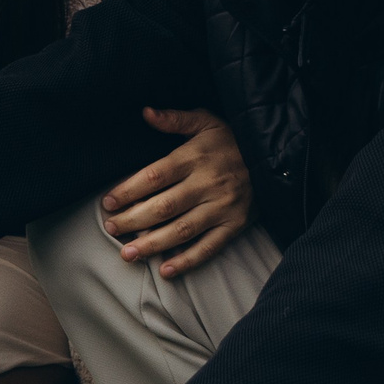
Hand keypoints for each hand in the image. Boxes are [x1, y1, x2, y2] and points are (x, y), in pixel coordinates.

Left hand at [98, 106, 253, 277]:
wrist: (276, 158)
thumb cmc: (232, 140)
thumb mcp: (206, 122)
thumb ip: (175, 119)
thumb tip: (146, 113)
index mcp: (195, 157)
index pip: (155, 176)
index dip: (129, 190)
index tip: (108, 202)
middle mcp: (208, 183)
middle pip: (164, 206)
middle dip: (133, 220)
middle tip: (111, 228)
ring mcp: (222, 207)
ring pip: (182, 230)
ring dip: (152, 244)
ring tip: (128, 254)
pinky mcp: (234, 225)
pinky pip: (209, 247)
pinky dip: (187, 261)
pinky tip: (164, 270)